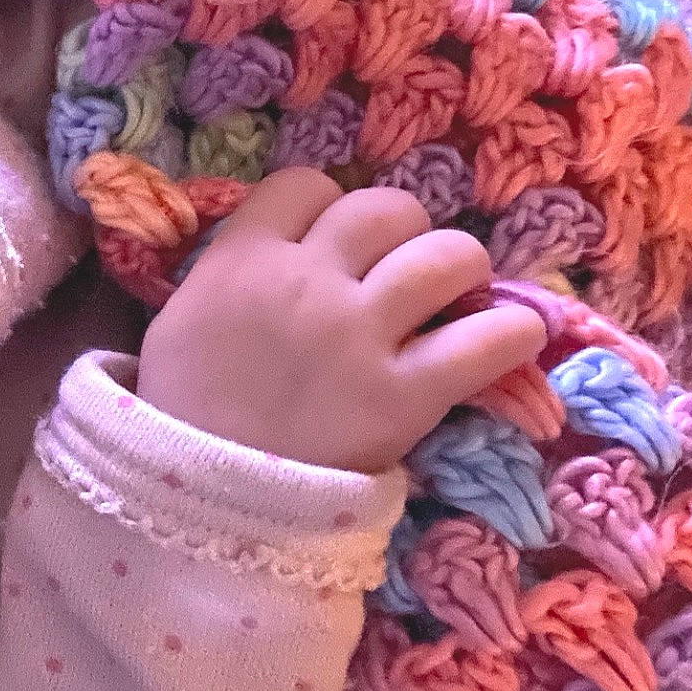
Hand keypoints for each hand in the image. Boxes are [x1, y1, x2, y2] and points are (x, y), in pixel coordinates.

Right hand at [133, 170, 546, 474]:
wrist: (201, 505)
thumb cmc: (182, 415)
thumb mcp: (180, 321)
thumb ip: (230, 274)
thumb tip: (278, 253)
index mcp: (242, 258)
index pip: (306, 185)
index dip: (327, 208)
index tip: (333, 244)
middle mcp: (306, 280)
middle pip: (385, 209)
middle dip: (402, 232)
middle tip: (401, 272)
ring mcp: (358, 334)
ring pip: (446, 255)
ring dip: (461, 269)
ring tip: (457, 298)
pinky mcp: (405, 393)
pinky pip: (489, 339)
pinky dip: (512, 332)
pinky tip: (507, 339)